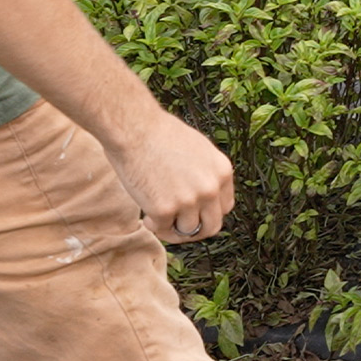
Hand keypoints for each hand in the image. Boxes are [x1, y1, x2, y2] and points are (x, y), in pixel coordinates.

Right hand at [105, 111, 235, 244]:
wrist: (136, 129)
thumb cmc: (160, 135)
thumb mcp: (199, 150)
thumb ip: (206, 174)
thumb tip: (203, 198)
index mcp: (223, 172)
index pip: (225, 207)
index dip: (207, 213)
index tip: (193, 213)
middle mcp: (211, 188)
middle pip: (212, 226)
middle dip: (194, 230)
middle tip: (177, 225)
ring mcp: (189, 201)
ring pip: (188, 232)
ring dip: (173, 229)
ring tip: (158, 217)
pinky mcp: (164, 210)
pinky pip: (163, 230)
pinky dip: (154, 226)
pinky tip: (146, 215)